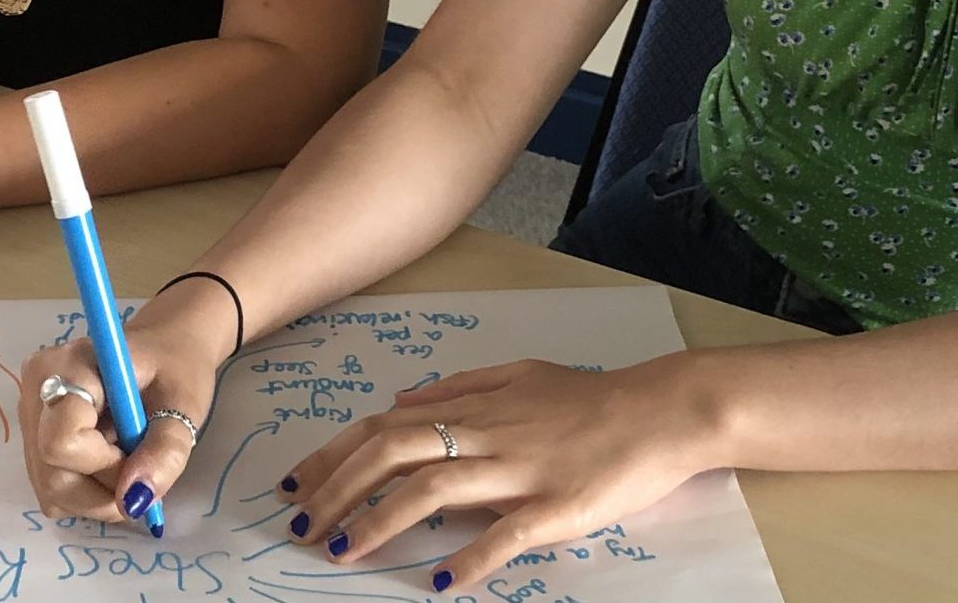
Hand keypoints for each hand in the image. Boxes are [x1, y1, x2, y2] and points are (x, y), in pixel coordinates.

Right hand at [17, 280, 242, 525]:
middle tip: (141, 466)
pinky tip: (109, 461)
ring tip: (129, 460)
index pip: (61, 443)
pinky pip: (53, 489)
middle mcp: (36, 391)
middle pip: (52, 476)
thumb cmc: (176, 366)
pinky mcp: (34, 440)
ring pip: (51, 490)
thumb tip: (134, 501)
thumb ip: (164, 451)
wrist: (163, 349)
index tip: (138, 449)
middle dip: (104, 489)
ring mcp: (30, 418)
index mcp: (67, 367)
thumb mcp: (184, 404)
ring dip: (98, 495)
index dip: (104, 465)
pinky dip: (87, 491)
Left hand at [278, 357, 714, 590]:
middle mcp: (487, 435)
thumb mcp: (518, 375)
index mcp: (475, 407)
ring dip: (380, 522)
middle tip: (301, 528)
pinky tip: (437, 583)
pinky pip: (504, 535)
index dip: (333, 455)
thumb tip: (400, 399)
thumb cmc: (592, 397)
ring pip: (433, 489)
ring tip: (344, 553)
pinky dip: (468, 559)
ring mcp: (520, 471)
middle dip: (337, 490)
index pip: (385, 428)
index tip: (295, 484)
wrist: (662, 410)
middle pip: (393, 455)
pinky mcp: (556, 507)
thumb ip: (458, 388)